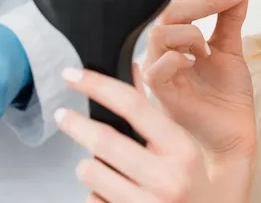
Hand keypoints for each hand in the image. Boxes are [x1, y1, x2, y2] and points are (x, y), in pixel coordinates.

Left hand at [56, 67, 252, 202]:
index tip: (74, 76)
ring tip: (102, 167)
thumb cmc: (197, 190)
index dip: (98, 85)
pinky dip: (95, 193)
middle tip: (63, 115)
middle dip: (76, 124)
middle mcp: (167, 179)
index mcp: (183, 151)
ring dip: (89, 164)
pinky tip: (113, 192)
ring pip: (91, 170)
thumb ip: (158, 113)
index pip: (134, 106)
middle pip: (104, 139)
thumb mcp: (187, 150)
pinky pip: (92, 199)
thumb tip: (133, 70)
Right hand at [142, 0, 256, 160]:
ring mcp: (159, 70)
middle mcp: (166, 50)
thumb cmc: (227, 95)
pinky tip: (199, 59)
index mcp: (180, 37)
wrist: (233, 135)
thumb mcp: (232, 46)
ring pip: (160, 33)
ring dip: (190, 30)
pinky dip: (178, 58)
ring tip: (210, 45)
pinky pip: (156, 68)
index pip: (185, 0)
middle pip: (171, 11)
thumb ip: (232, 14)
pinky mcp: (159, 93)